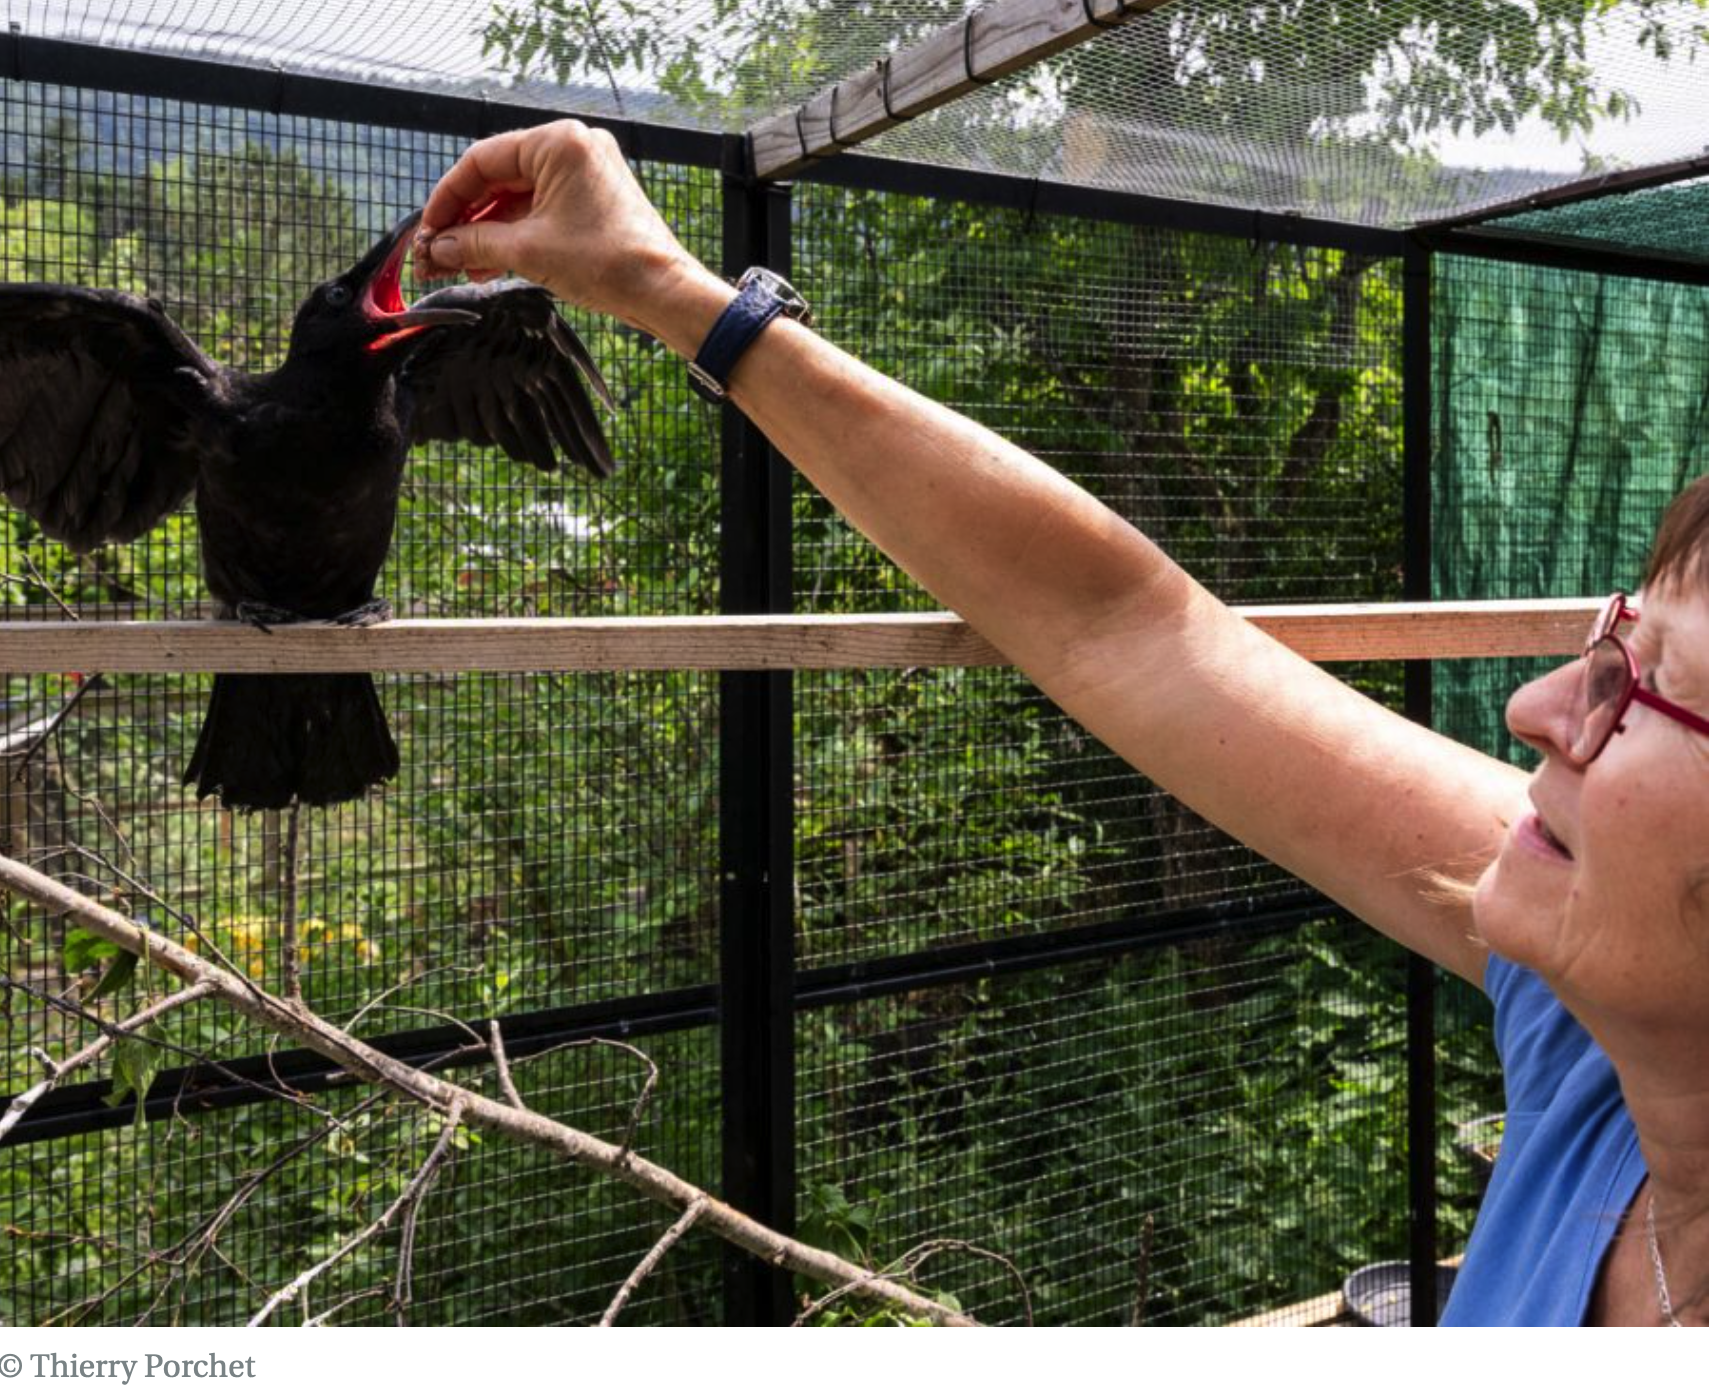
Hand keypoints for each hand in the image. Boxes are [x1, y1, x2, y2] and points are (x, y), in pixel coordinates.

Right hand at [415, 121, 727, 348]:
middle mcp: (573, 148)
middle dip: (465, 221)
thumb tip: (437, 248)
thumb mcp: (527, 251)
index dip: (447, 198)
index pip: (482, 160)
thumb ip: (474, 244)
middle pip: (498, 178)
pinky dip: (514, 235)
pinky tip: (488, 264)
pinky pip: (540, 210)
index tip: (427, 230)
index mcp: (558, 143)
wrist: (663, 292)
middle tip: (436, 252)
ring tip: (459, 267)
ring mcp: (585, 173)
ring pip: (517, 198)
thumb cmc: (609, 264)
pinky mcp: (592, 199)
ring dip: (486, 232)